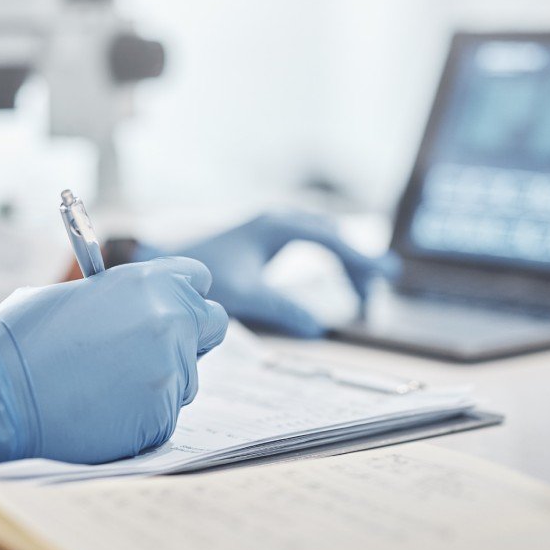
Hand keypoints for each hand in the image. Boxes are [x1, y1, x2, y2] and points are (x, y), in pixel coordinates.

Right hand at [0, 258, 228, 467]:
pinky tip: (101, 410)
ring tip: (104, 384)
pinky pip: (164, 413)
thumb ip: (123, 297)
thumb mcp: (73, 295)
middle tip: (149, 348)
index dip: (180, 294)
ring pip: (186, 376)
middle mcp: (170, 322)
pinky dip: (141, 416)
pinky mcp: (162, 416)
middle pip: (211, 325)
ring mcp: (171, 372)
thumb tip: (141, 306)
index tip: (168, 306)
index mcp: (149, 282)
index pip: (197, 280)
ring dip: (159, 380)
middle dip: (188, 334)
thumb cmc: (21, 342)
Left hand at [166, 212, 394, 337]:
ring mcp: (272, 225)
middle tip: (382, 285)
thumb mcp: (244, 295)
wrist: (165, 259)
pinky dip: (330, 257)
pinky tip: (339, 275)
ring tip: (365, 290)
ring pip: (323, 237)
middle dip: (358, 260)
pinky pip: (312, 241)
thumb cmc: (202, 274)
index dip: (359, 260)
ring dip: (345, 260)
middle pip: (333, 236)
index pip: (331, 241)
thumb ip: (281, 310)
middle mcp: (278, 220)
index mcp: (277, 226)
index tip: (384, 277)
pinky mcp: (266, 236)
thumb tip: (318, 329)